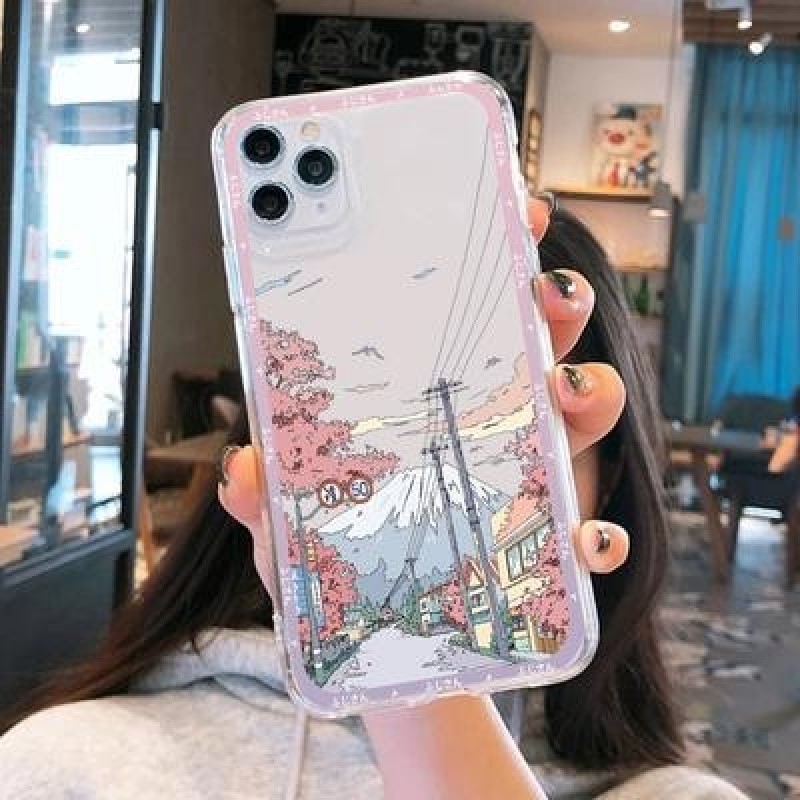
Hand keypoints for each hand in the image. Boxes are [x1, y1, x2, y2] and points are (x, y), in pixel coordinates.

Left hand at [220, 195, 628, 591]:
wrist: (375, 645)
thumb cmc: (336, 569)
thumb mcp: (289, 526)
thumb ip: (266, 496)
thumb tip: (243, 466)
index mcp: (431, 399)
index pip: (467, 315)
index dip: (496, 256)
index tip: (513, 208)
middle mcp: (490, 425)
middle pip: (539, 347)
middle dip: (555, 304)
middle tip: (547, 289)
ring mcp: (530, 481)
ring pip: (582, 418)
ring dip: (592, 394)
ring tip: (567, 390)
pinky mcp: (552, 551)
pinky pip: (594, 534)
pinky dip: (601, 533)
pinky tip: (586, 539)